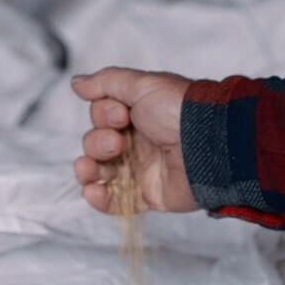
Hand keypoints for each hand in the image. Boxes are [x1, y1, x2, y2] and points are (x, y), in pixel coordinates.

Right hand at [71, 68, 197, 213]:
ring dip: (88, 170)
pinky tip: (92, 190)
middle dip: (98, 143)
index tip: (121, 115)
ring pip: (101, 173)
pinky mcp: (149, 195)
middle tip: (118, 142)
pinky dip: (100, 198)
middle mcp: (138, 141)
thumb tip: (77, 83)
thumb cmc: (179, 110)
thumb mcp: (142, 85)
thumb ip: (106, 82)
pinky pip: (117, 202)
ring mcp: (142, 170)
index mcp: (137, 114)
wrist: (208, 144)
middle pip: (96, 145)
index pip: (101, 117)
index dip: (103, 116)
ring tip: (91, 168)